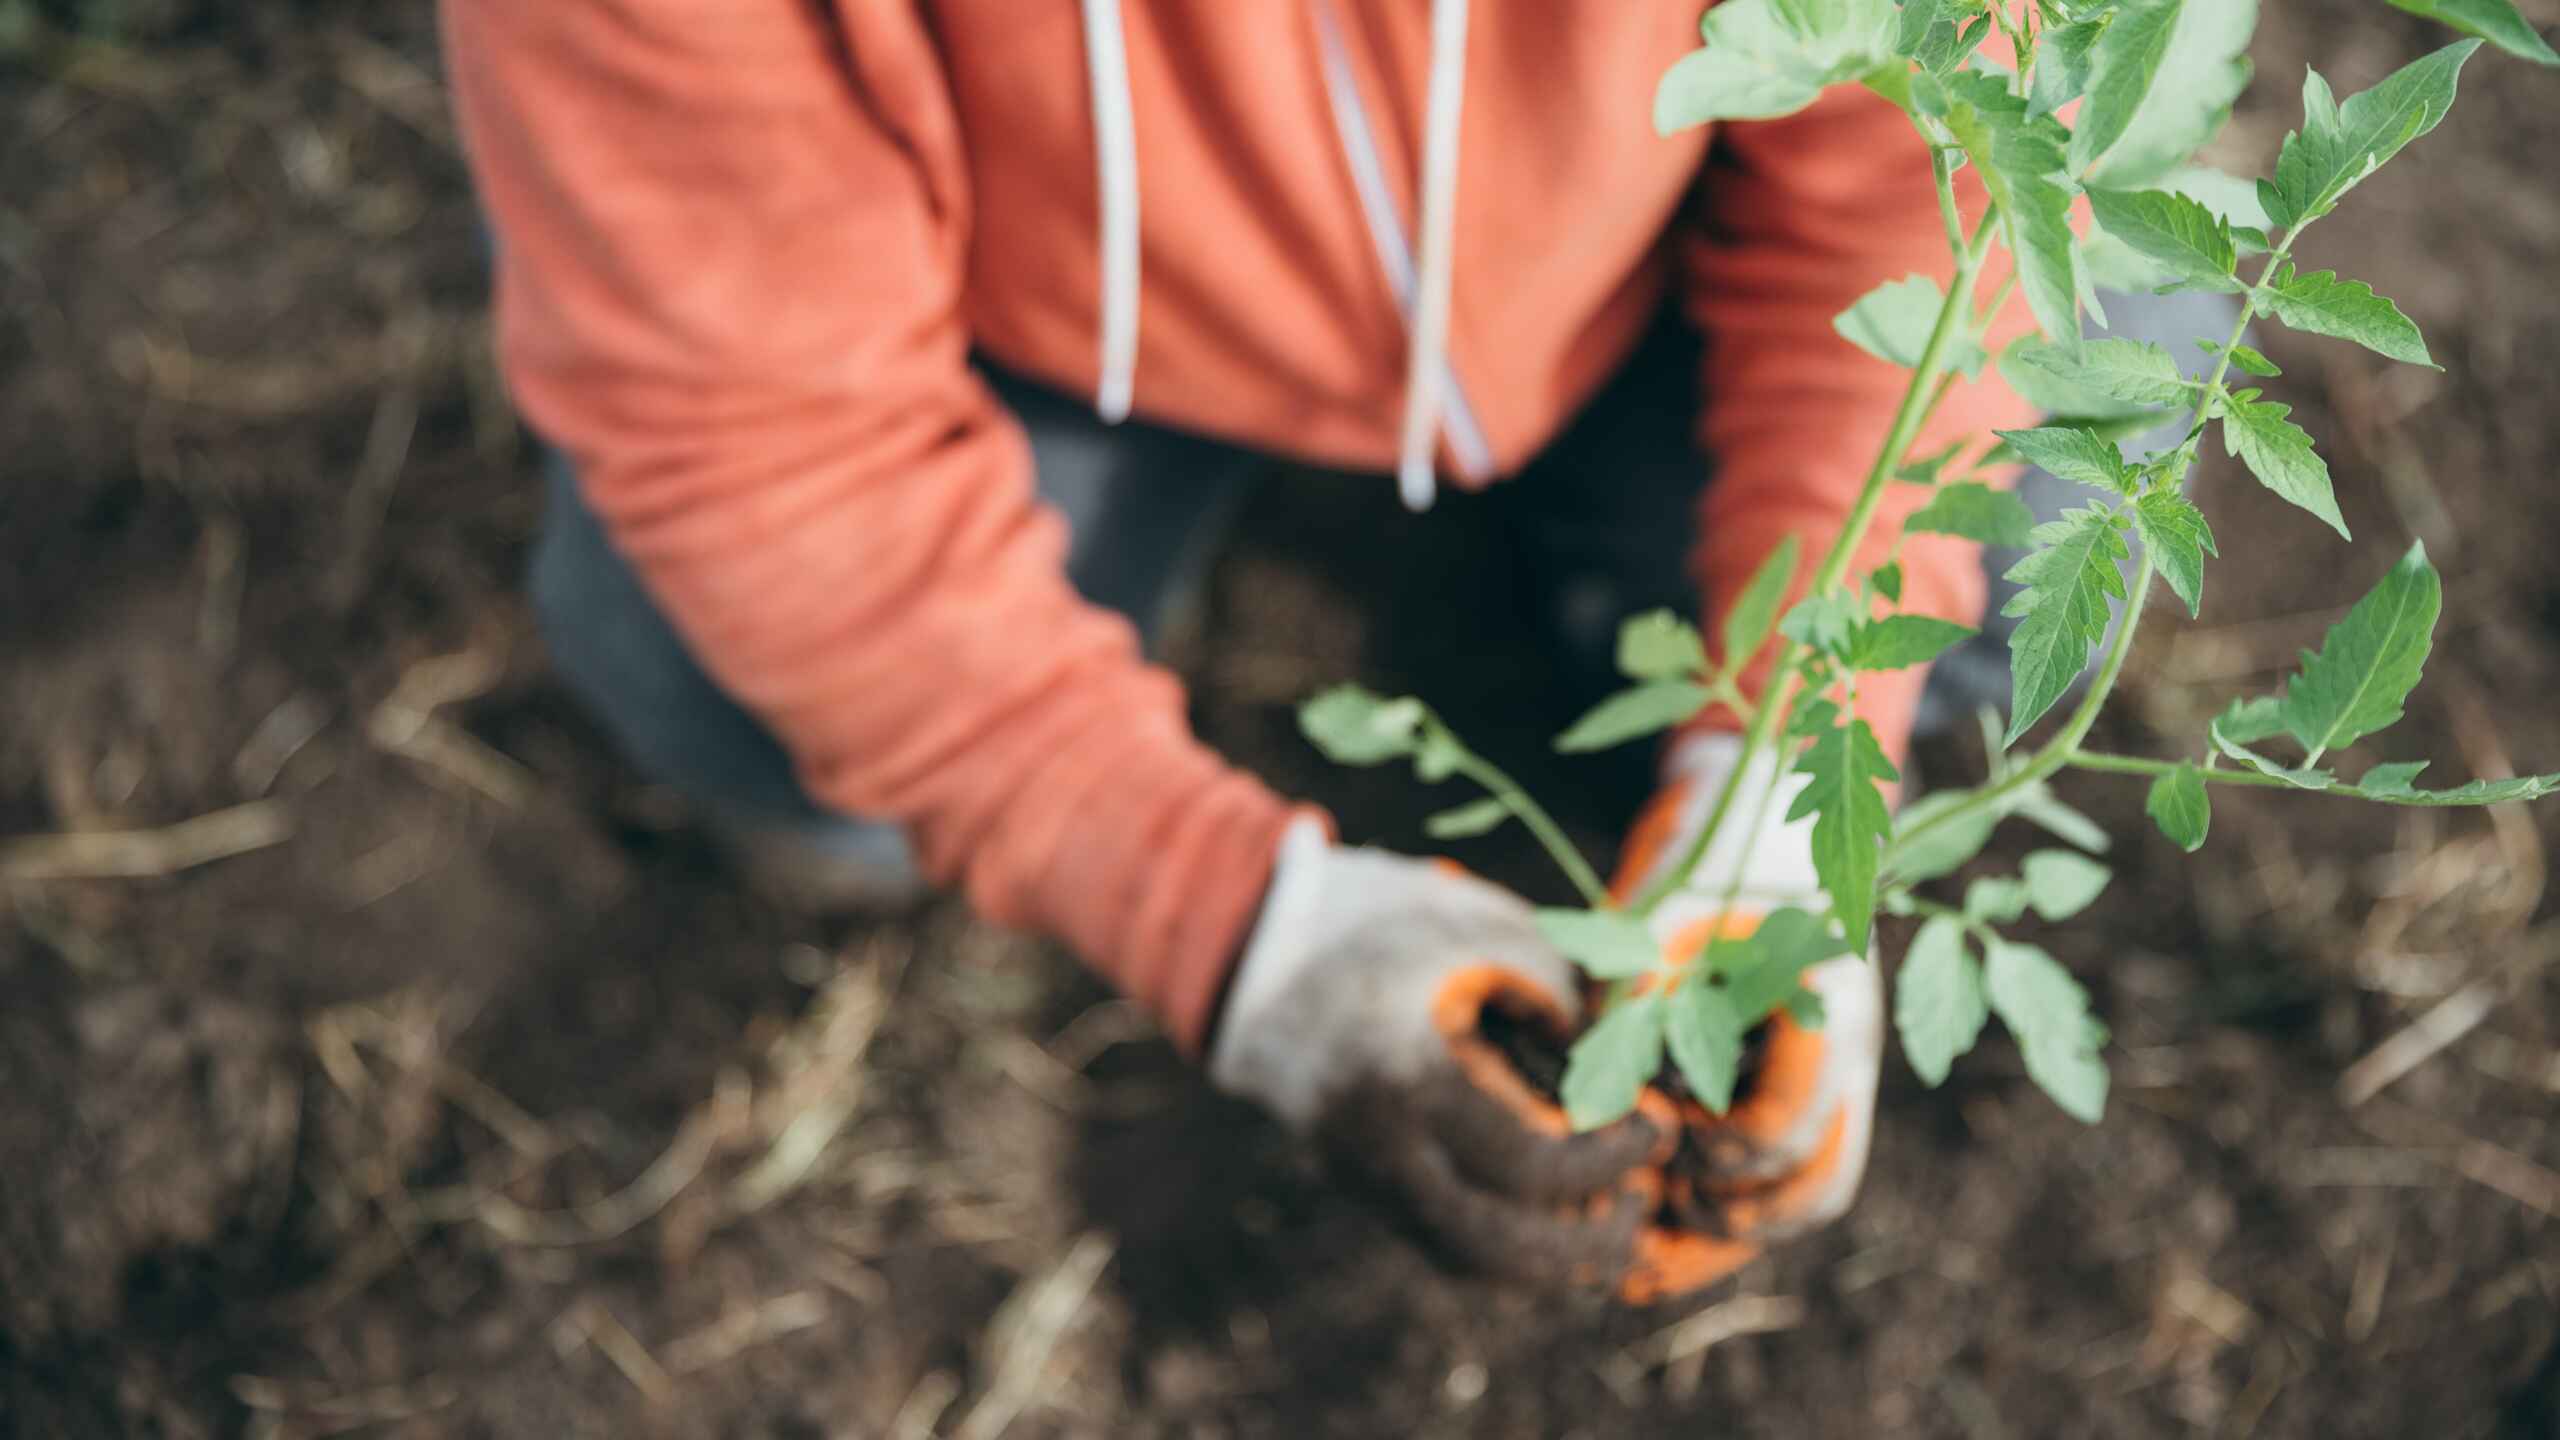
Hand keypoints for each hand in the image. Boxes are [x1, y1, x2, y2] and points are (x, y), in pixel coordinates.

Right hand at [1210, 818, 1663, 1288]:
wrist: (1249, 939)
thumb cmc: (1376, 915)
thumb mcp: (1476, 926)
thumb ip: (1555, 994)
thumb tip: (1613, 1069)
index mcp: (1408, 1072)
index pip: (1529, 1161)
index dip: (1607, 1158)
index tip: (1654, 1128)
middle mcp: (1373, 1140)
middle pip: (1491, 1246)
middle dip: (1580, 1247)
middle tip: (1639, 1210)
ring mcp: (1354, 1168)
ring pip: (1459, 1256)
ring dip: (1540, 1260)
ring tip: (1605, 1228)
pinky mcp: (1350, 1176)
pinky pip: (1432, 1235)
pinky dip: (1496, 1240)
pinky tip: (1548, 1215)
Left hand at [1609, 734, 1883, 1303]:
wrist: (1762, 809)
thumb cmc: (1709, 853)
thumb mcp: (1661, 913)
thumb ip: (1637, 1003)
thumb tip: (1603, 1113)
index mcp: (1825, 1007)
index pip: (1785, 1130)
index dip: (1710, 1150)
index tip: (1651, 1124)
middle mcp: (1846, 1053)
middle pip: (1813, 1188)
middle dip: (1727, 1213)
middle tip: (1647, 1198)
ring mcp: (1834, 1074)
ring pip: (1810, 1193)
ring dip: (1735, 1221)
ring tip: (1653, 1213)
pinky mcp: (1807, 1084)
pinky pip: (1791, 1170)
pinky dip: (1735, 1198)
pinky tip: (1659, 1203)